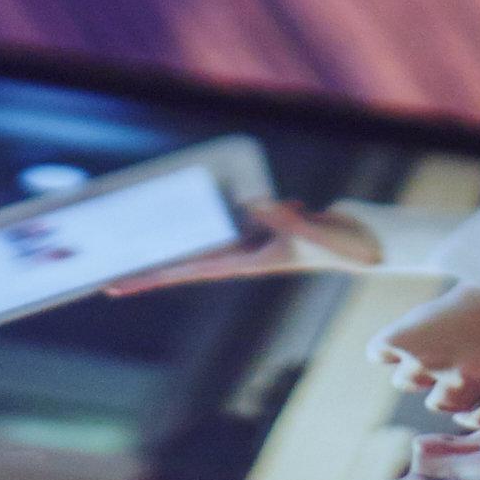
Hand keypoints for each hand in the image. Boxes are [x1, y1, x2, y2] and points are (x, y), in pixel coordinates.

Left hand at [99, 194, 378, 295]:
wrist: (374, 242)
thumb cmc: (348, 245)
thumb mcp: (318, 233)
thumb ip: (289, 221)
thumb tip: (256, 205)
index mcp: (248, 261)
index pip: (190, 269)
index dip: (153, 275)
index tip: (116, 285)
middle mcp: (246, 252)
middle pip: (189, 260)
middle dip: (150, 265)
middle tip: (106, 272)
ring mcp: (257, 238)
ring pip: (209, 237)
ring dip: (182, 237)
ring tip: (145, 237)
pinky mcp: (272, 222)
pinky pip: (236, 214)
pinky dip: (221, 207)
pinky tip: (220, 194)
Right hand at [377, 290, 479, 423]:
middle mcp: (470, 384)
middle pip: (444, 404)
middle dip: (453, 387)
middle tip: (464, 358)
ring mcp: (438, 360)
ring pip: (412, 381)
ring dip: (420, 368)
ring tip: (440, 346)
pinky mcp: (410, 335)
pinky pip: (383, 352)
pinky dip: (386, 349)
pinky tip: (399, 343)